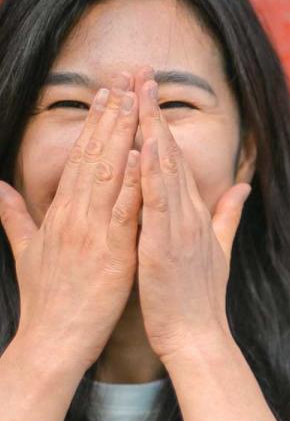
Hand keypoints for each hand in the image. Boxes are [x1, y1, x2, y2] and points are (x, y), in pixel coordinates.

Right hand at [0, 74, 141, 370]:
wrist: (52, 340)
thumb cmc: (46, 299)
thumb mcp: (26, 252)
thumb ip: (15, 217)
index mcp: (60, 214)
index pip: (79, 160)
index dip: (94, 126)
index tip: (107, 95)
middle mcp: (74, 216)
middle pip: (94, 157)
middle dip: (109, 117)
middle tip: (123, 80)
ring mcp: (92, 232)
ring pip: (108, 175)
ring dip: (121, 136)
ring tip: (133, 101)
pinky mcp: (111, 253)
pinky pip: (124, 211)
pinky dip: (133, 181)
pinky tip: (143, 153)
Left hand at [132, 66, 251, 360]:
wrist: (200, 335)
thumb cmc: (201, 297)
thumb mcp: (220, 250)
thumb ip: (230, 214)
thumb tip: (243, 186)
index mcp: (196, 214)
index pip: (176, 160)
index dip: (162, 124)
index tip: (150, 94)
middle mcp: (189, 213)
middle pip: (170, 154)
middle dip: (154, 113)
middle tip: (143, 74)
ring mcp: (180, 226)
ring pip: (165, 169)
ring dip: (152, 130)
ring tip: (140, 94)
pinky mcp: (165, 243)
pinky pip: (158, 201)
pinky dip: (152, 171)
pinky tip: (144, 144)